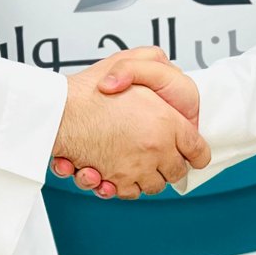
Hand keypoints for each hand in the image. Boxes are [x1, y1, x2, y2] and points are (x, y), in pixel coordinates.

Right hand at [52, 54, 207, 199]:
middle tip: (158, 155)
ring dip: (145, 177)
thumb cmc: (90, 90)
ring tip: (132, 162)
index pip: (197, 148)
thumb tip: (167, 72)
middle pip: (177, 171)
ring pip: (153, 185)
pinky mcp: (115, 182)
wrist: (58, 112)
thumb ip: (153, 62)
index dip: (196, 152)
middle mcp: (156, 150)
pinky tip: (110, 171)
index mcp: (167, 123)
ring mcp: (136, 169)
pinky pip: (128, 192)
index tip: (193, 154)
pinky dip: (121, 186)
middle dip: (170, 166)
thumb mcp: (128, 61)